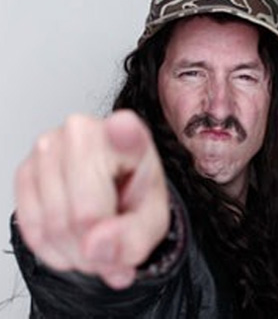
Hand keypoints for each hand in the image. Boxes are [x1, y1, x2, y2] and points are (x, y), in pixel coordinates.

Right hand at [14, 110, 169, 289]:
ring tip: (94, 238)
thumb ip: (133, 237)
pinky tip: (72, 236)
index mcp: (130, 138)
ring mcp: (49, 147)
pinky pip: (31, 227)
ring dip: (74, 250)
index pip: (124, 131)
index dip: (122, 133)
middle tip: (109, 243)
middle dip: (95, 246)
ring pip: (53, 226)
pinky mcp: (25, 169)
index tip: (125, 128)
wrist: (113, 192)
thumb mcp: (152, 222)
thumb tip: (95, 246)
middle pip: (83, 214)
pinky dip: (51, 246)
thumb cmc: (134, 196)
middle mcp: (84, 132)